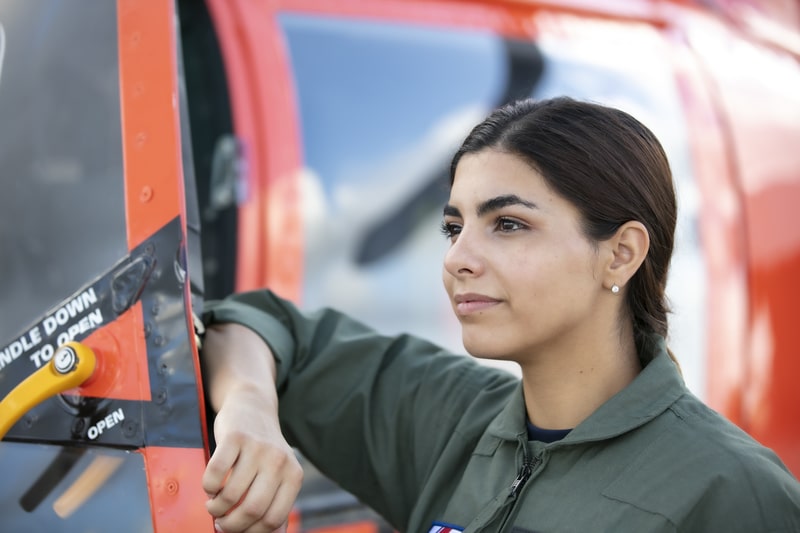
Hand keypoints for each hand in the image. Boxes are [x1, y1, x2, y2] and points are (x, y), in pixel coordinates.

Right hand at [200, 323, 303, 531]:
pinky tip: (210, 487)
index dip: (251, 532)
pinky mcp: (235, 437)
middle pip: (253, 510)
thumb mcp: (278, 473)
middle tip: (221, 523)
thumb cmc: (263, 449)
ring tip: (214, 504)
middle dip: (232, 525)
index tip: (237, 531)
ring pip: (231, 495)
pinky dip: (207, 488)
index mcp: (293, 475)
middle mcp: (279, 461)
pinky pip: (214, 475)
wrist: (252, 406)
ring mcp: (257, 448)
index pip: (274, 519)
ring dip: (216, 508)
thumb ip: (275, 501)